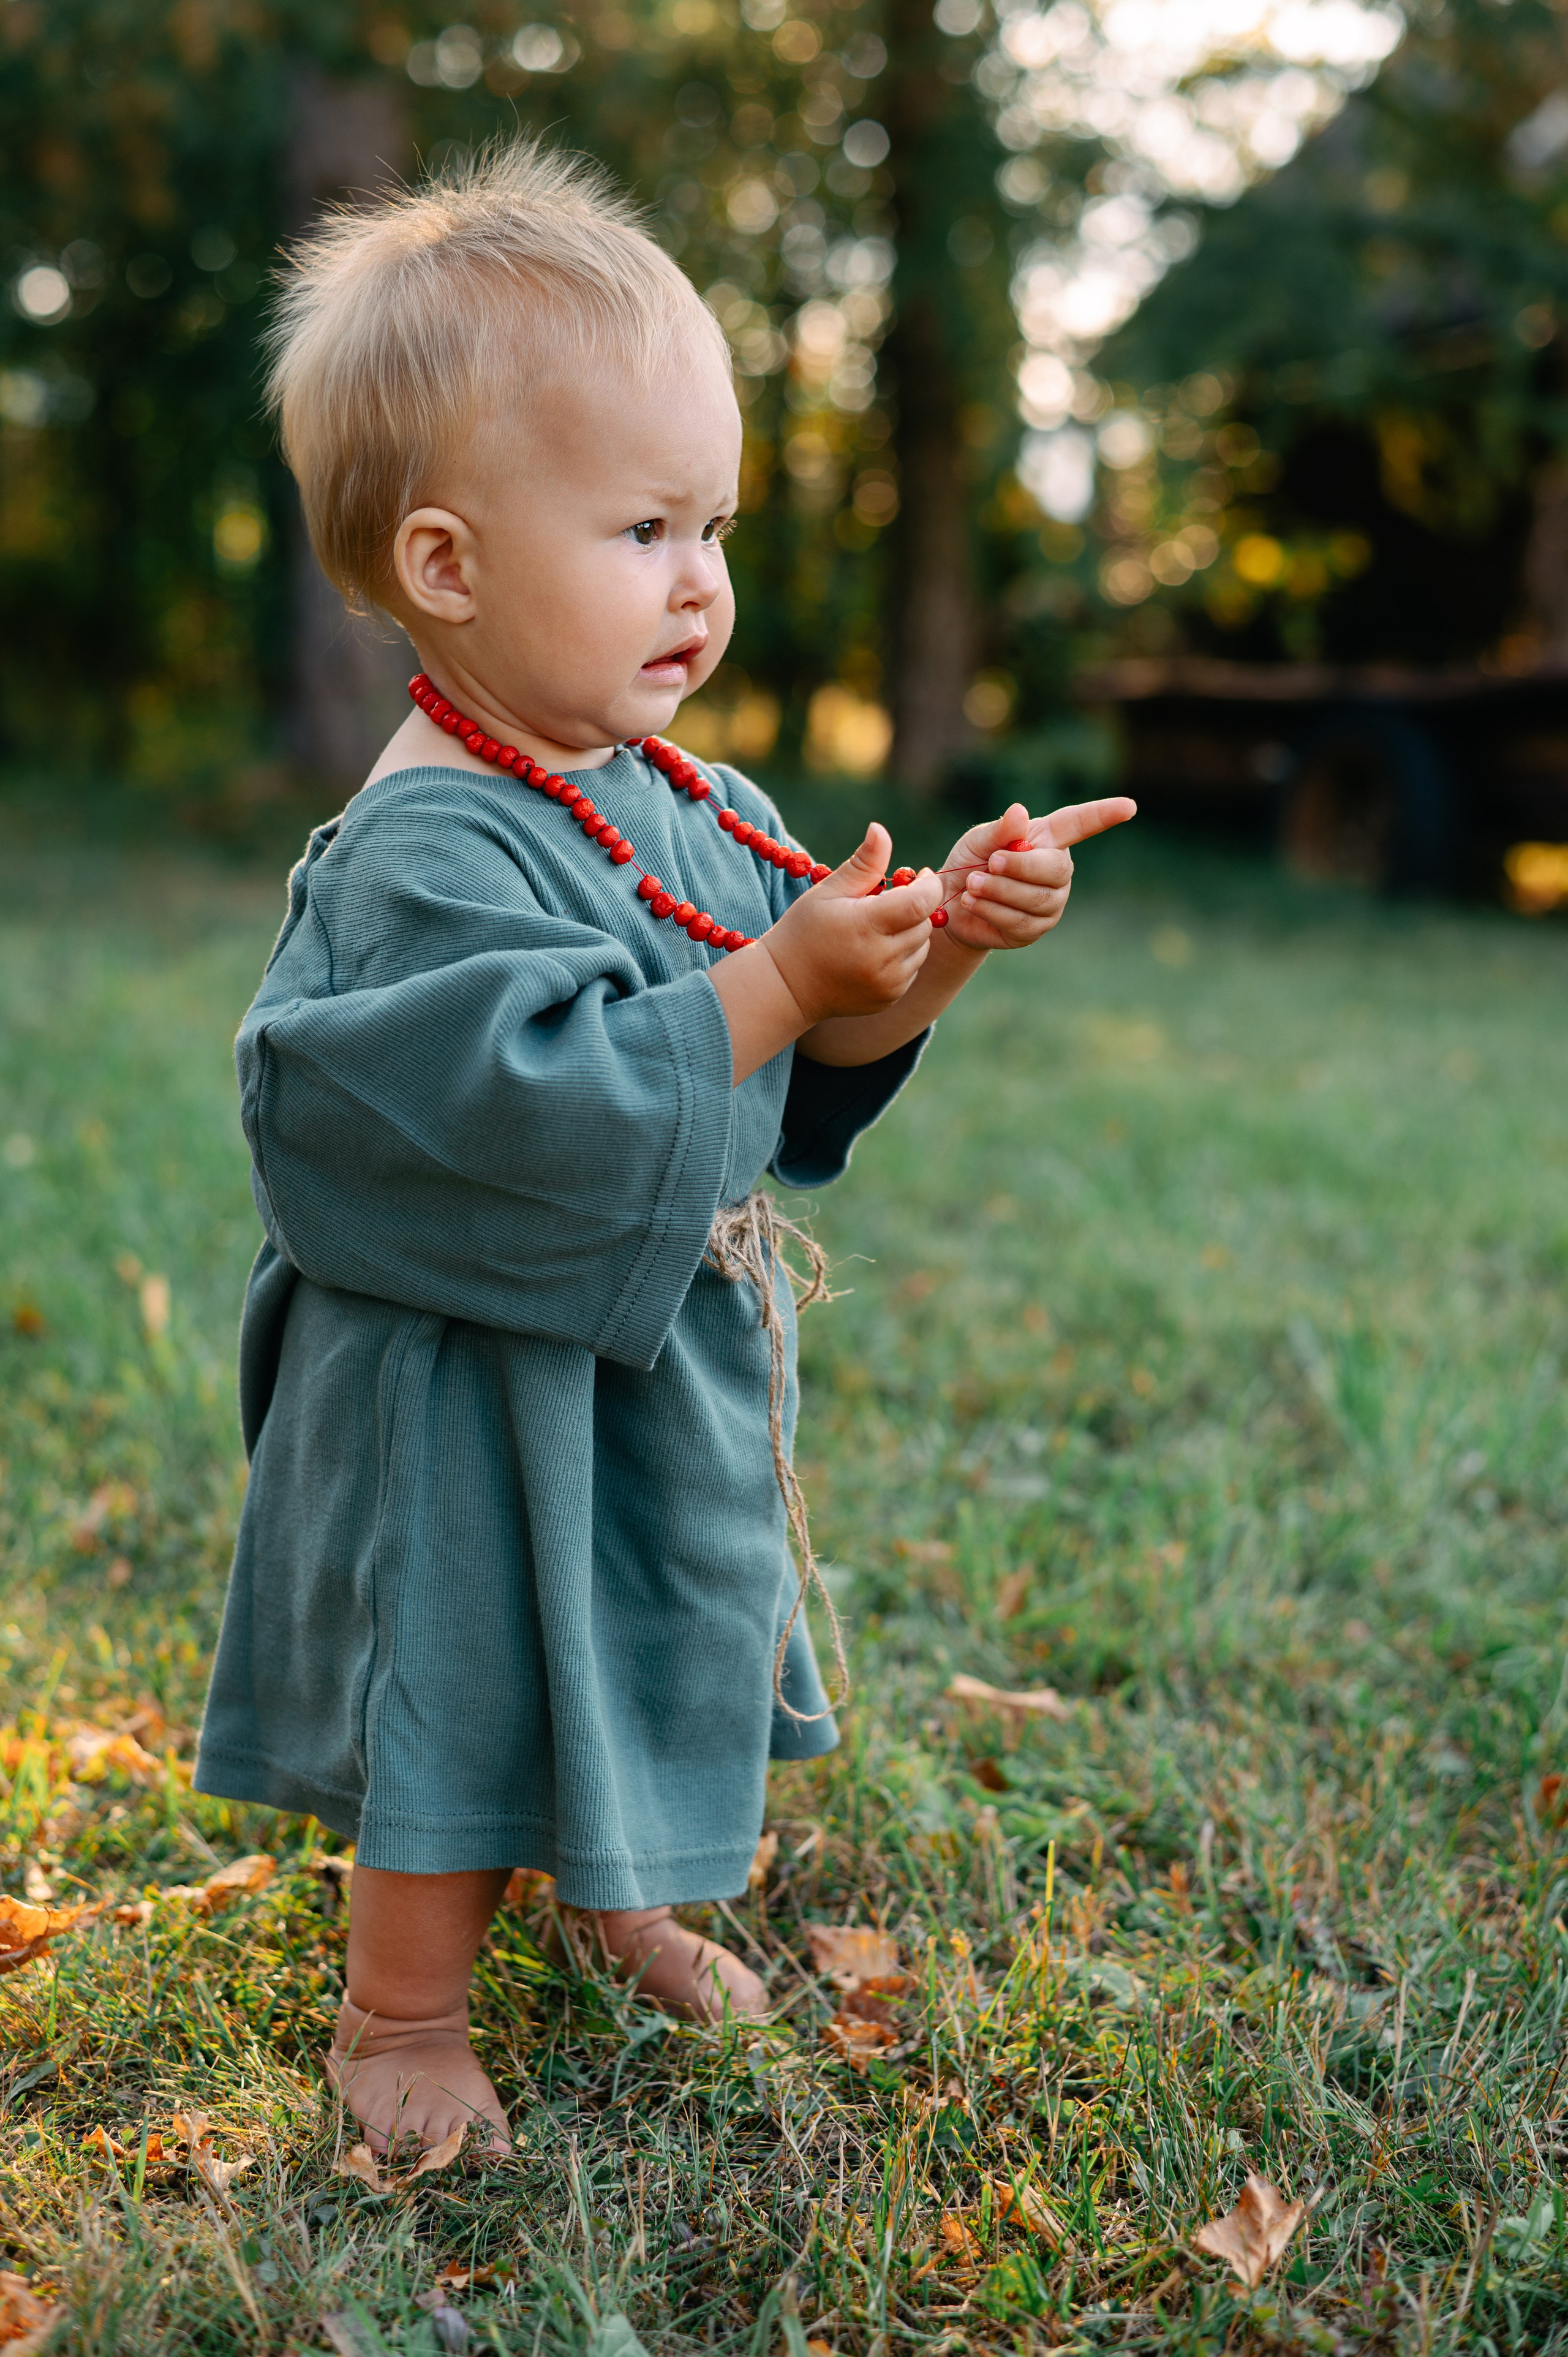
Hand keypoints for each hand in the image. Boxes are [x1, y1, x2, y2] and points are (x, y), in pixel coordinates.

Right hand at [762, 823, 942, 1025]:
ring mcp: (888, 983)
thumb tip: (880, 829)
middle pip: (925, 922)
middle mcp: (882, 960)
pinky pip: (913, 967)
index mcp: (865, 927)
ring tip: (879, 926)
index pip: (921, 903)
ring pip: (922, 946)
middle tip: (887, 900)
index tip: (919, 875)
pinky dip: (903, 954)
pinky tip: (875, 949)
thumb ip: (862, 863)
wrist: (787, 987)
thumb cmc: (804, 930)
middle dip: (915, 906)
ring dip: (911, 930)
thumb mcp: (828, 891)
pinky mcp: (890, 997)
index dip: (928, 886)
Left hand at [933, 796, 1136, 953]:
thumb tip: (1020, 812)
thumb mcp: (978, 840)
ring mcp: (1050, 902)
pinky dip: (992, 910)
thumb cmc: (970, 863)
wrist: (950, 905)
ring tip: (973, 884)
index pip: (1081, 824)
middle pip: (1056, 869)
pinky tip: (972, 902)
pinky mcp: (1035, 929)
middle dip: (1020, 866)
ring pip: (1037, 899)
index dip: (1104, 815)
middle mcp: (1056, 871)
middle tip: (989, 863)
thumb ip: (999, 830)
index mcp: (1049, 840)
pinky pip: (1020, 921)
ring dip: (999, 890)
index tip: (1129, 806)